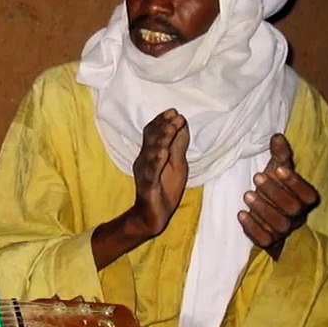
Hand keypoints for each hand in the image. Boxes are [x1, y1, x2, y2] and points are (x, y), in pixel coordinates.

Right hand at [131, 109, 189, 236]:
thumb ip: (178, 145)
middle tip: (174, 115)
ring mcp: (145, 172)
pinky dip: (156, 162)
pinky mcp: (147, 186)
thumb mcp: (178, 163)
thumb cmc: (165, 187)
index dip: (162, 122)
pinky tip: (162, 153)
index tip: (173, 111)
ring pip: (151, 153)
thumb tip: (182, 123)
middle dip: (163, 126)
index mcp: (152, 153)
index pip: (154, 133)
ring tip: (170, 128)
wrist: (153, 215)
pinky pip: (151, 172)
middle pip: (152, 139)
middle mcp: (145, 159)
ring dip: (161, 139)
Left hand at [238, 133, 318, 258]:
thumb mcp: (277, 172)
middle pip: (293, 209)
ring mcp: (283, 231)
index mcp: (304, 200)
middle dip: (275, 192)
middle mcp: (297, 217)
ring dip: (262, 208)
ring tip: (247, 194)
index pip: (308, 194)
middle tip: (257, 177)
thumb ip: (280, 156)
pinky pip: (264, 239)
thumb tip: (277, 135)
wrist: (266, 220)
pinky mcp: (268, 242)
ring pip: (279, 224)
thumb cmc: (275, 191)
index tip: (278, 168)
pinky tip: (241, 213)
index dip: (295, 182)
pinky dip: (252, 227)